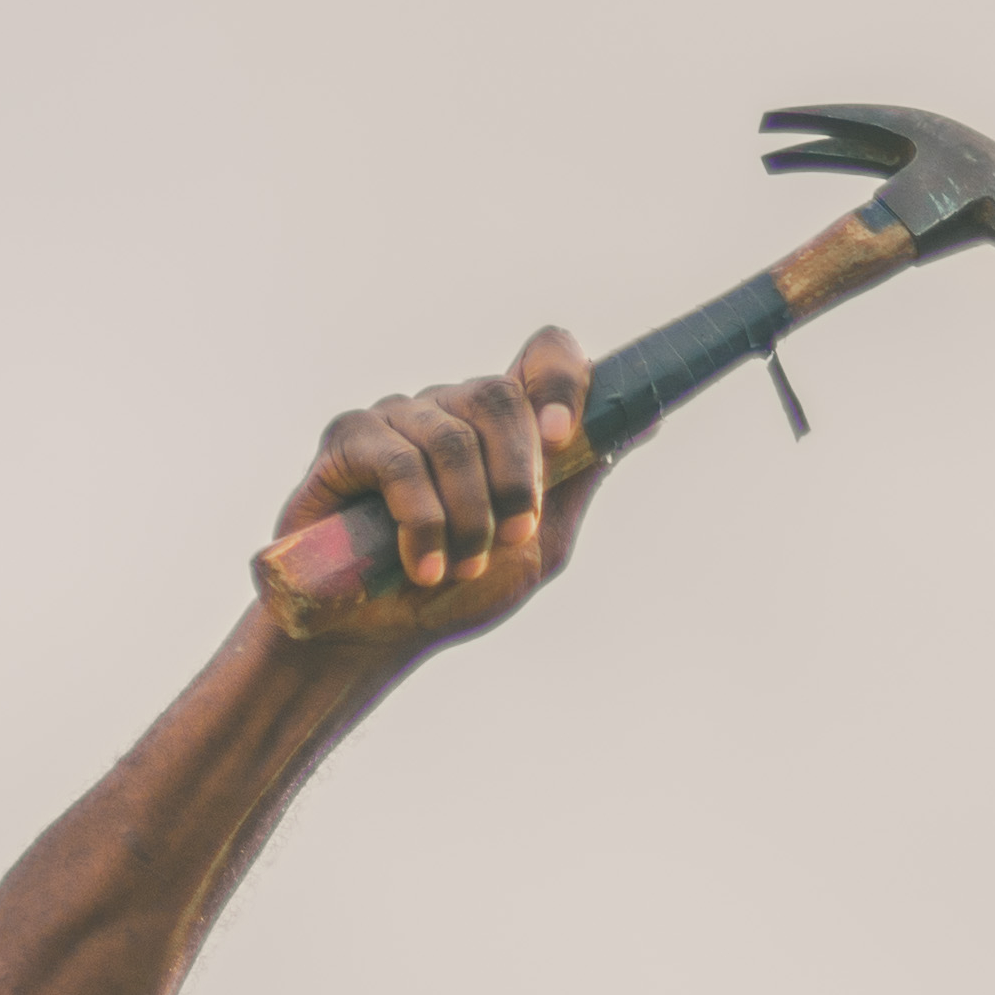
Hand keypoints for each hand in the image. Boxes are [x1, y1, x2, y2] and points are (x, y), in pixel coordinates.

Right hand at [256, 329, 606, 646]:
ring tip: (457, 569)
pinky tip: (421, 567)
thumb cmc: (454, 592)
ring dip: (467, 516)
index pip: (544, 356)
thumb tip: (646, 417)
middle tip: (509, 539)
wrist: (372, 638)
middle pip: (498, 395)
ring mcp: (398, 417)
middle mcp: (451, 407)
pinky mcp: (348, 439)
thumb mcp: (536, 544)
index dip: (561, 380)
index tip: (564, 437)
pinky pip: (399, 462)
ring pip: (451, 438)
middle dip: (515, 477)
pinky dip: (421, 523)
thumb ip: (579, 478)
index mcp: (501, 426)